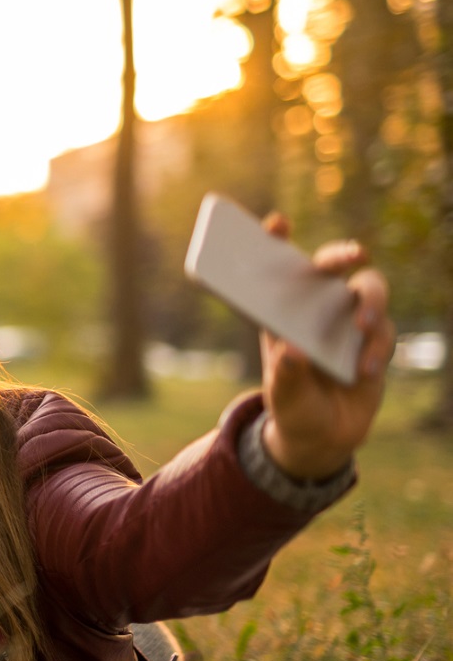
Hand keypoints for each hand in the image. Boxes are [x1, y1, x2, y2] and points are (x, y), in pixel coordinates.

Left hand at [257, 212, 395, 479]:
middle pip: (333, 266)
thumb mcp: (282, 395)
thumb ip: (287, 374)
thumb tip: (294, 351)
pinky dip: (376, 349)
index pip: (278, 268)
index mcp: (282, 312)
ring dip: (372, 303)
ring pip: (370, 290)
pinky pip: (383, 332)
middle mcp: (316, 308)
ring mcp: (348, 322)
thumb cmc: (292, 407)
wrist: (322, 438)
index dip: (276, 241)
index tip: (276, 222)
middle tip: (355, 254)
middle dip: (343, 254)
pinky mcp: (374, 341)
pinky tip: (363, 371)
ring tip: (362, 325)